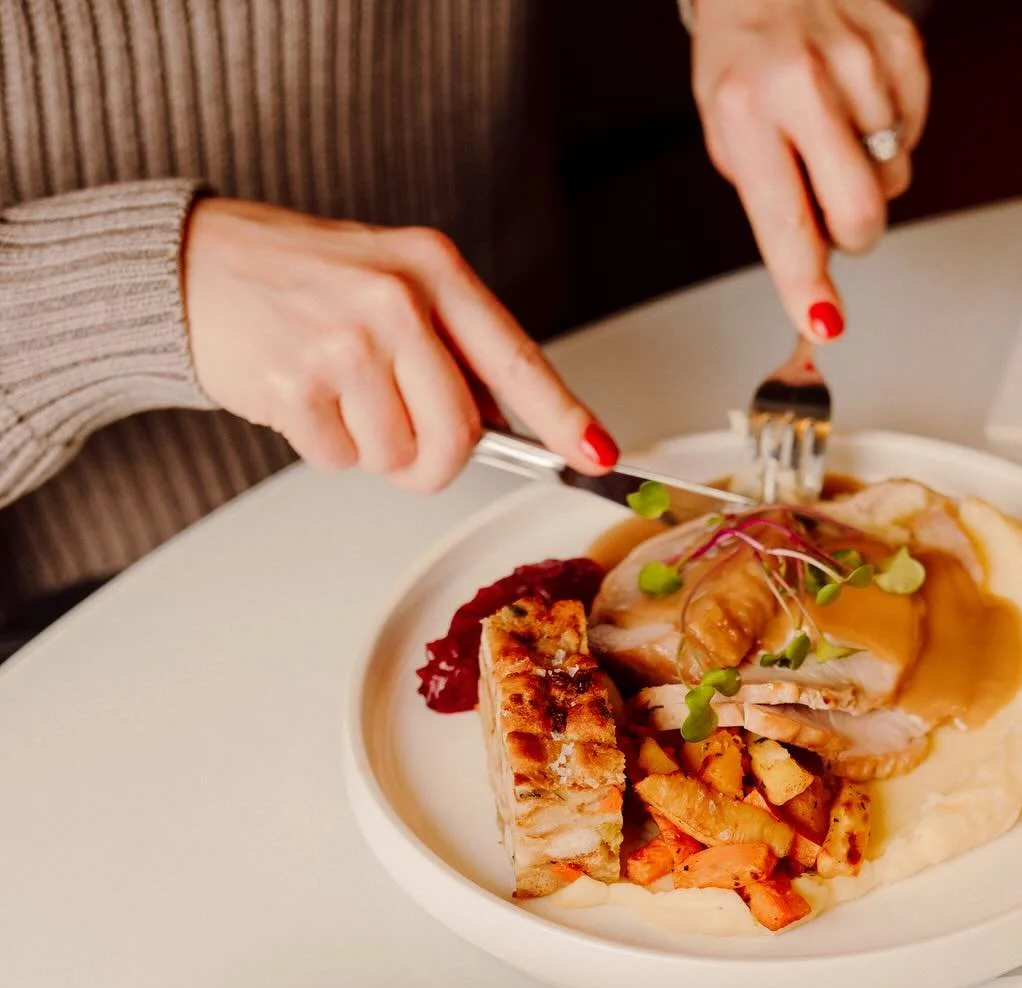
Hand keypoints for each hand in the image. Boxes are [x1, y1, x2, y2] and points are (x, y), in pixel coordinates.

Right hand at [181, 199, 619, 490]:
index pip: (516, 357)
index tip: (598, 455)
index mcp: (432, 269)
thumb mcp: (391, 281)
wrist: (195, 263)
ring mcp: (344, 341)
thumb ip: (451, 344)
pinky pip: (343, 459)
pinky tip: (304, 397)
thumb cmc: (302, 280)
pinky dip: (327, 447)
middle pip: (458, 433)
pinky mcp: (297, 383)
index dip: (563, 417)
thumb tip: (510, 425)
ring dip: (374, 451)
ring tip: (340, 396)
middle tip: (406, 440)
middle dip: (437, 461)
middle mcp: (394, 300)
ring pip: (400, 456)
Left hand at [689, 0, 929, 341]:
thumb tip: (815, 262)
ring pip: (893, 178)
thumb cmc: (744, 54)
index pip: (785, 223)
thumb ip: (769, 197)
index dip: (806, 283)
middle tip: (832, 215)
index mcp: (746, 110)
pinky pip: (913, 134)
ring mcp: (859, 61)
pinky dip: (890, 135)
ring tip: (834, 133)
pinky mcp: (900, 46)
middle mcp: (803, 82)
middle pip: (862, 212)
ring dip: (868, 177)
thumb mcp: (727, 129)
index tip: (823, 323)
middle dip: (853, 236)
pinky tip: (858, 106)